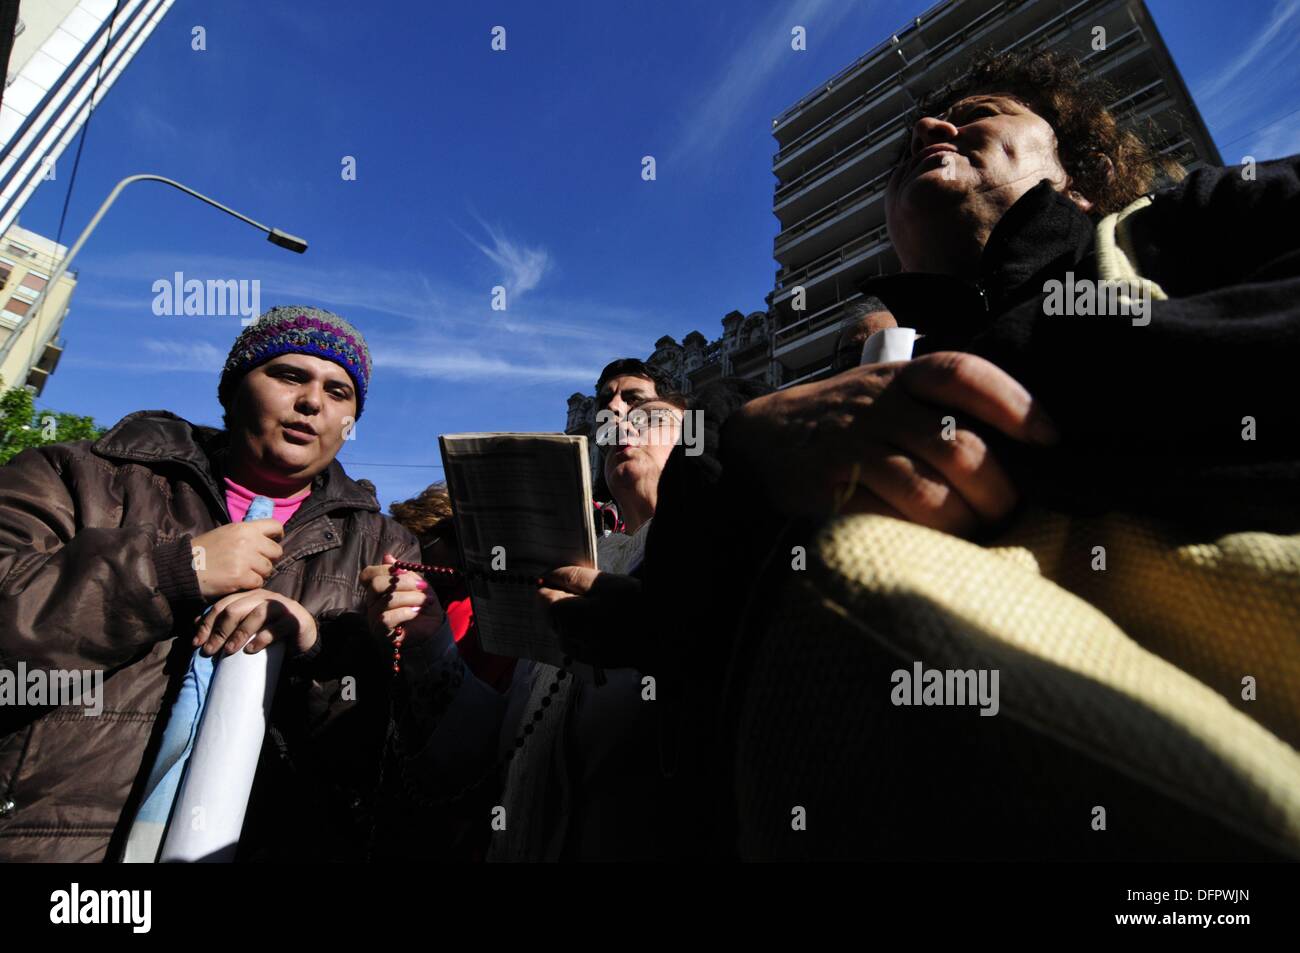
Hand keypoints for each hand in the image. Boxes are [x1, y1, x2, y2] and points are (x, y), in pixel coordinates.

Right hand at [191, 519, 283, 600]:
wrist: (183, 567)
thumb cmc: (204, 550)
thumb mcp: (225, 533)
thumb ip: (246, 534)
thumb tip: (267, 538)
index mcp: (244, 527)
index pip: (275, 525)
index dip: (277, 535)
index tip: (274, 541)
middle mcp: (248, 541)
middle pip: (276, 551)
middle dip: (268, 559)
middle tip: (255, 564)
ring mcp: (245, 559)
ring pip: (268, 568)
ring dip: (259, 573)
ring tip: (244, 573)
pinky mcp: (241, 576)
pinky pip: (258, 582)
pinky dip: (250, 584)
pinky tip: (239, 582)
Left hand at [192, 589, 316, 656]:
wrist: (303, 635)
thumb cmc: (270, 630)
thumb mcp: (247, 624)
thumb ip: (228, 621)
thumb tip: (195, 624)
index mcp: (250, 596)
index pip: (222, 605)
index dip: (207, 623)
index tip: (197, 643)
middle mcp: (264, 598)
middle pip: (235, 609)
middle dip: (219, 631)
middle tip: (210, 651)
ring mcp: (281, 607)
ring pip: (255, 615)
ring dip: (239, 634)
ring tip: (229, 651)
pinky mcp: (294, 620)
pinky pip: (275, 628)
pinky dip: (260, 640)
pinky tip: (251, 650)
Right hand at [359, 554, 429, 637]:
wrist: (433, 627)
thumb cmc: (423, 604)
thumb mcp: (417, 583)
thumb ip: (402, 572)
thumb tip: (387, 557)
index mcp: (378, 589)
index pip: (368, 574)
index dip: (384, 569)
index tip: (405, 572)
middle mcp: (372, 602)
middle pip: (376, 584)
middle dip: (403, 583)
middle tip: (421, 587)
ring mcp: (374, 617)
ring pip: (387, 601)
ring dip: (411, 598)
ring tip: (424, 602)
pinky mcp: (380, 631)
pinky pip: (386, 617)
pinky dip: (406, 612)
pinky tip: (415, 613)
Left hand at [537, 566, 649, 668]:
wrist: (662, 638)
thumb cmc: (635, 606)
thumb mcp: (603, 582)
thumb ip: (571, 577)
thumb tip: (547, 575)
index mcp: (566, 616)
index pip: (542, 595)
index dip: (557, 583)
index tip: (578, 581)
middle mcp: (567, 638)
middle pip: (553, 613)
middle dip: (569, 601)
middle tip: (599, 595)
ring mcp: (580, 652)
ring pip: (566, 628)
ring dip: (578, 617)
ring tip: (606, 610)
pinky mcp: (593, 660)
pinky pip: (580, 641)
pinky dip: (587, 631)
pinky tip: (609, 625)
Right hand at [726, 351, 1058, 535]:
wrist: (757, 442)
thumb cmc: (844, 424)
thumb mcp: (887, 392)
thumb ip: (941, 407)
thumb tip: (1027, 449)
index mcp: (900, 377)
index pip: (963, 374)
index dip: (1014, 403)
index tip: (1051, 438)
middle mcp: (877, 407)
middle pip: (959, 448)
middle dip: (997, 491)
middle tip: (1005, 513)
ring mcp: (849, 449)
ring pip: (928, 494)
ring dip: (962, 525)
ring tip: (970, 536)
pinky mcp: (825, 492)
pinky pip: (886, 522)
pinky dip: (916, 540)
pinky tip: (927, 548)